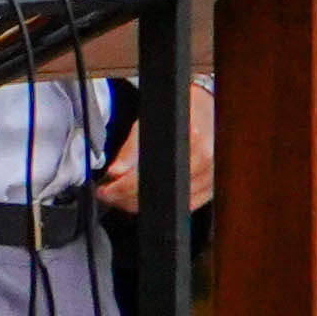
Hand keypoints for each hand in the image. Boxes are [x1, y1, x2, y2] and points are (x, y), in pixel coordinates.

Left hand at [93, 79, 217, 215]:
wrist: (205, 110)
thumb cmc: (176, 116)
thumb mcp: (148, 125)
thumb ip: (130, 151)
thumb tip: (114, 173)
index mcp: (192, 142)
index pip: (150, 177)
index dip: (121, 188)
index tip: (104, 189)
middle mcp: (206, 162)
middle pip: (158, 194)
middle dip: (125, 198)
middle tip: (107, 194)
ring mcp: (212, 177)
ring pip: (169, 204)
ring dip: (139, 204)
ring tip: (121, 195)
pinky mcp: (212, 187)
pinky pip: (183, 205)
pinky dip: (160, 204)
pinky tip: (144, 198)